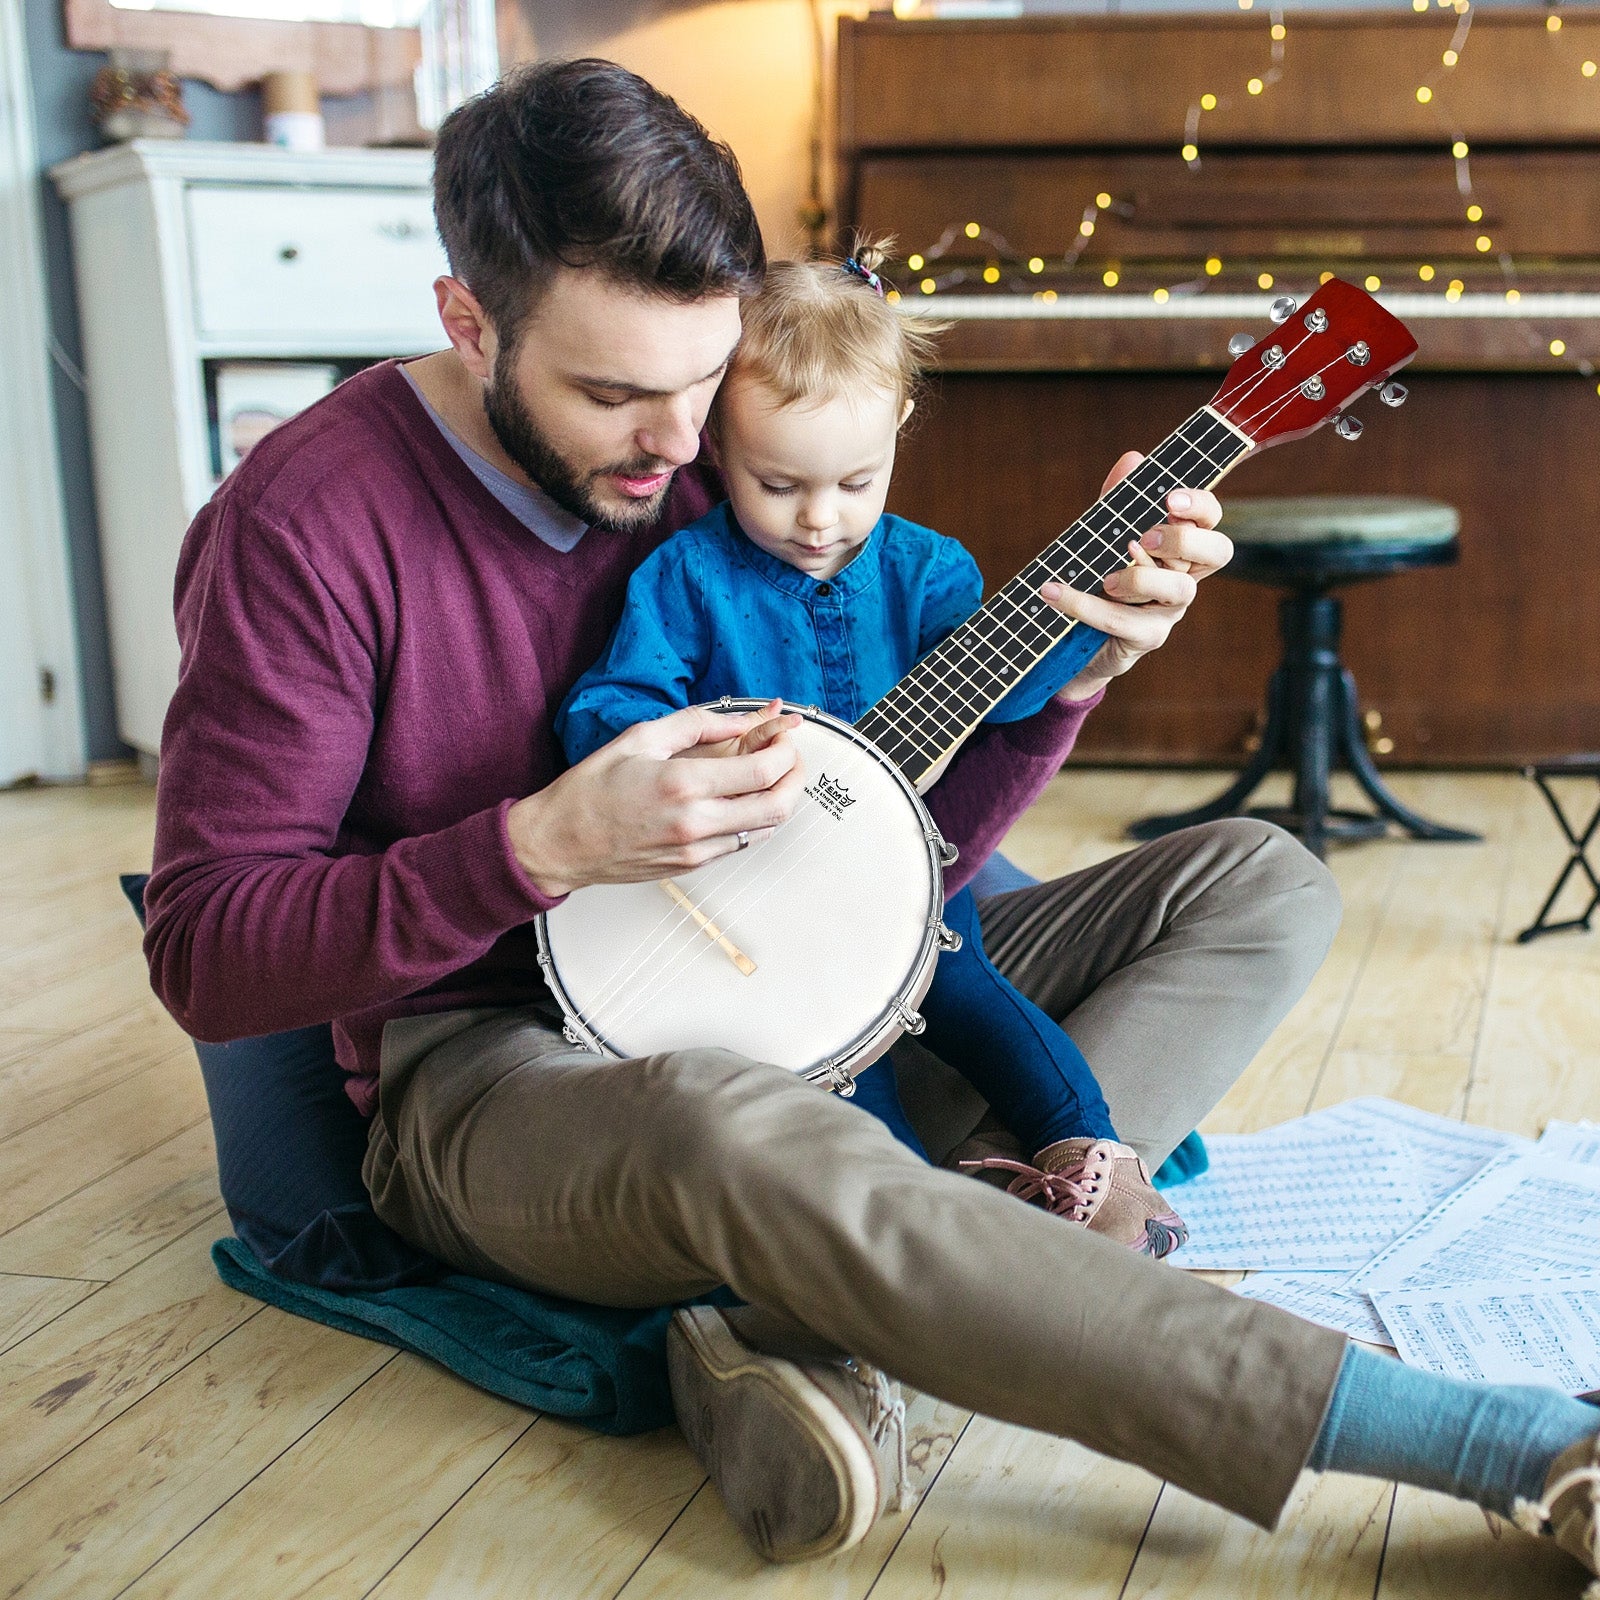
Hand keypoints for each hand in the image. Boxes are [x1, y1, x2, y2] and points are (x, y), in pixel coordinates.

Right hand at [507, 702, 805, 896]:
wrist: (559, 843)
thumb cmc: (591, 790)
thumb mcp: (640, 738)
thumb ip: (697, 724)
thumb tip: (740, 720)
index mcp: (682, 784)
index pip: (762, 772)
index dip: (785, 751)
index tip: (784, 736)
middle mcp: (695, 822)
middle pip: (777, 806)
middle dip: (796, 777)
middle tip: (792, 757)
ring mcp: (696, 849)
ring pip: (765, 829)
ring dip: (779, 800)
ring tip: (772, 775)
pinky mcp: (692, 865)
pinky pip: (741, 843)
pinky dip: (754, 819)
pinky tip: (744, 798)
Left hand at [1044, 452, 1232, 700]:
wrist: (1072, 636)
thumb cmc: (1097, 576)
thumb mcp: (1103, 535)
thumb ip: (1118, 501)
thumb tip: (1133, 458)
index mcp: (1181, 547)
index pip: (1211, 520)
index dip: (1201, 507)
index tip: (1169, 499)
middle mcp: (1185, 576)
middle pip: (1218, 551)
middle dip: (1184, 539)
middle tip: (1143, 537)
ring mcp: (1170, 610)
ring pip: (1180, 589)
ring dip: (1141, 577)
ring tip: (1105, 579)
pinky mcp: (1146, 637)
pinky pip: (1124, 621)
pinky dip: (1086, 605)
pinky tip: (1055, 593)